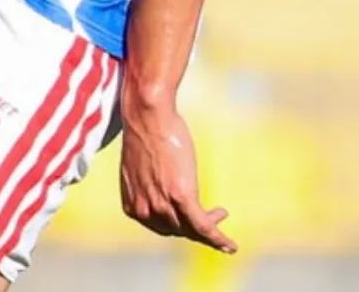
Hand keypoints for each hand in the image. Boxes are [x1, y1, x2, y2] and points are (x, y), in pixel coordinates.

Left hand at [118, 103, 236, 253]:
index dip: (180, 226)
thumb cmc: (145, 136)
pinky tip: (232, 245)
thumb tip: (159, 191)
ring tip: (222, 213)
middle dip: (196, 225)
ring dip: (211, 227)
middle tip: (216, 212)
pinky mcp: (181, 196)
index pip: (160, 227)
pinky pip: (203, 227)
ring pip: (192, 230)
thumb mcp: (142, 170)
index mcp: (131, 204)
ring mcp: (162, 204)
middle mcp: (144, 209)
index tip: (193, 219)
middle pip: (178, 230)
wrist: (148, 117)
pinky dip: (219, 239)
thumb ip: (147, 187)